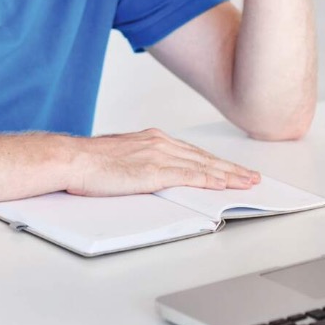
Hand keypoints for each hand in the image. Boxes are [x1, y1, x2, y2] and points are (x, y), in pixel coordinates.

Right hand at [65, 129, 261, 195]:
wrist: (73, 158)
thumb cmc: (89, 162)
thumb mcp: (122, 157)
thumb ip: (140, 162)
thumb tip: (149, 174)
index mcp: (152, 138)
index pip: (192, 152)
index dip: (215, 162)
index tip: (231, 169)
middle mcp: (159, 142)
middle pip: (204, 157)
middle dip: (230, 168)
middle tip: (251, 176)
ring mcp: (158, 155)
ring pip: (203, 165)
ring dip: (228, 174)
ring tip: (247, 182)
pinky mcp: (154, 170)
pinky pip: (189, 175)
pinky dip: (210, 180)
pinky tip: (223, 185)